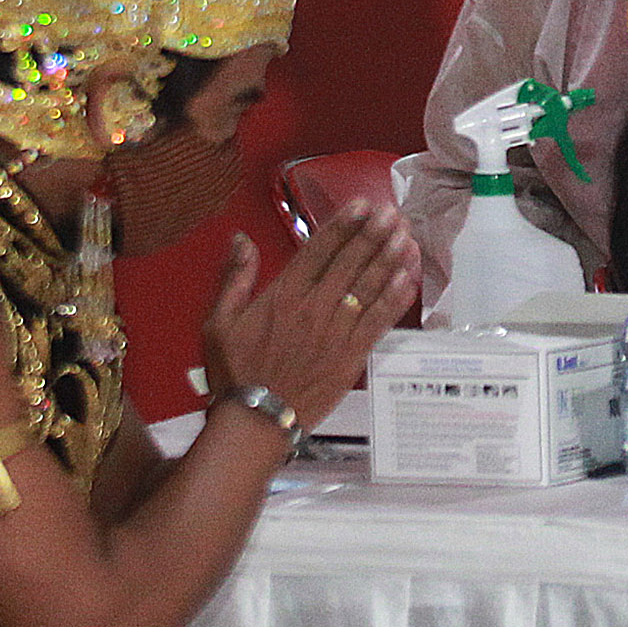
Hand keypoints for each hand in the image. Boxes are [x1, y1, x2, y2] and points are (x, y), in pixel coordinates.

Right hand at [201, 203, 417, 428]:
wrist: (256, 421)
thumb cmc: (235, 373)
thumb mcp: (219, 322)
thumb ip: (235, 277)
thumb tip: (240, 239)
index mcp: (283, 295)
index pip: (319, 250)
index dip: (343, 225)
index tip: (362, 205)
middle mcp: (314, 308)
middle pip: (350, 263)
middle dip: (374, 234)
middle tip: (393, 213)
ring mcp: (336, 332)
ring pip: (369, 287)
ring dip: (389, 259)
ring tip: (406, 235)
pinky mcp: (352, 355)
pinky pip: (378, 321)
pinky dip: (395, 299)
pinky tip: (408, 278)